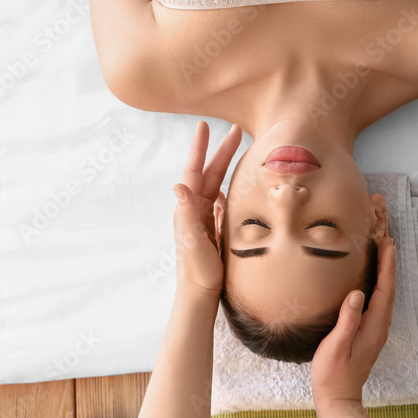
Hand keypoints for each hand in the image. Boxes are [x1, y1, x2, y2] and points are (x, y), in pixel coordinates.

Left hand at [171, 121, 241, 296]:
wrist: (200, 292)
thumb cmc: (196, 269)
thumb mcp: (191, 241)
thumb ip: (185, 214)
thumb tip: (178, 186)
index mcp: (189, 208)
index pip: (195, 170)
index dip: (200, 148)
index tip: (205, 126)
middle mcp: (195, 208)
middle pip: (210, 172)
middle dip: (222, 150)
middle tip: (236, 129)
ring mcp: (205, 217)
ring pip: (217, 183)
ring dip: (227, 165)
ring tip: (239, 148)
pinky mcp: (214, 226)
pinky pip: (222, 200)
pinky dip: (230, 186)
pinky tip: (237, 182)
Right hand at [310, 235, 396, 407]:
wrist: (338, 399)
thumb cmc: (334, 374)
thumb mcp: (337, 346)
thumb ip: (347, 320)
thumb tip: (357, 294)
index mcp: (374, 326)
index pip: (385, 289)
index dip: (387, 265)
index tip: (387, 243)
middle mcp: (379, 326)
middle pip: (388, 288)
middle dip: (388, 262)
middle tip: (385, 237)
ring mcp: (374, 330)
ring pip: (383, 294)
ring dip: (383, 272)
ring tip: (380, 251)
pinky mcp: (367, 332)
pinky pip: (376, 302)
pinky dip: (376, 284)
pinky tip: (368, 279)